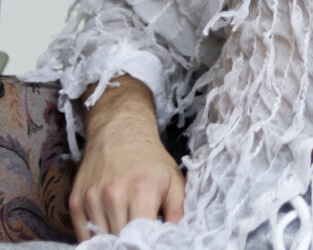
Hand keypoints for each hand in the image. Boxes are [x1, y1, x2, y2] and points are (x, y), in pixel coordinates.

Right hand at [70, 76, 184, 239]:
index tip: (149, 242)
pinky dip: (94, 238)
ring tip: (124, 232)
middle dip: (129, 244)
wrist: (120, 131)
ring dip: (111, 240)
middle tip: (136, 239)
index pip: (141, 239)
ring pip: (100, 240)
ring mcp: (92, 199)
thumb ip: (177, 211)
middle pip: (120, 242)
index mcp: (141, 192)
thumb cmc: (150, 159)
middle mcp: (113, 196)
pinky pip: (83, 235)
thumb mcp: (173, 180)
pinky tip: (107, 229)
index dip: (146, 244)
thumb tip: (175, 239)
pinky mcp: (76, 201)